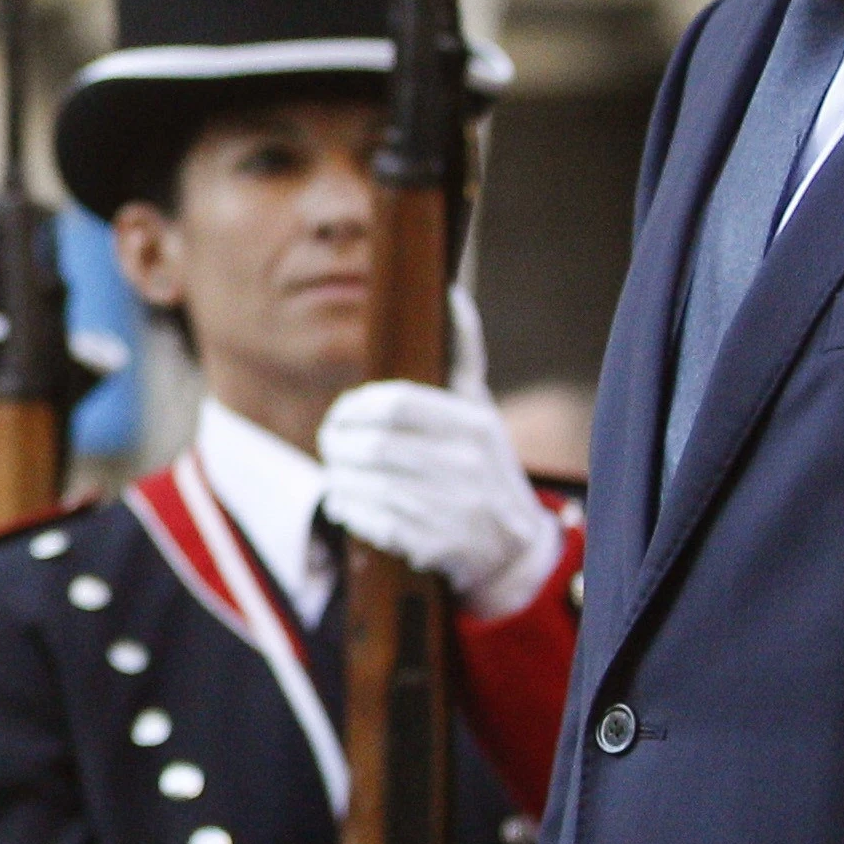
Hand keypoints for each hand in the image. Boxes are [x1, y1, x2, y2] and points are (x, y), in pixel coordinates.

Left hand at [319, 377, 563, 619]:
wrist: (514, 548)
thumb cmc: (486, 466)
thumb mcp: (481, 410)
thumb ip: (463, 356)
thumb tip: (453, 295)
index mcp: (474, 425)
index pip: (398, 404)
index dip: (358, 406)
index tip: (344, 412)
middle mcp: (466, 466)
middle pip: (376, 447)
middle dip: (340, 444)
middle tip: (330, 443)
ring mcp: (452, 508)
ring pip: (370, 486)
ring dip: (340, 479)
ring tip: (335, 473)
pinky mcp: (435, 546)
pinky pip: (374, 523)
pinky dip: (351, 511)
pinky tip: (346, 504)